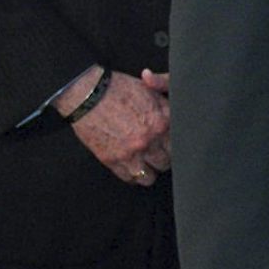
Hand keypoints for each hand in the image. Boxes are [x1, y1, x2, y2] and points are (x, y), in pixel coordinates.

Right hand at [58, 66, 170, 184]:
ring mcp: (130, 153)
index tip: (169, 145)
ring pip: (149, 177)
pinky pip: (129, 178)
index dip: (175, 146)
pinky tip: (131, 165)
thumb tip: (181, 112)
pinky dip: (132, 174)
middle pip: (166, 163)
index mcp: (162, 123)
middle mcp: (149, 140)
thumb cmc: (119, 90)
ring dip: (148, 170)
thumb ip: (169, 103)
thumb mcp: (151, 90)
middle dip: (162, 158)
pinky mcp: (112, 160)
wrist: (87, 95)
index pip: (180, 146)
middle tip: (156, 152)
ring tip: (145, 162)